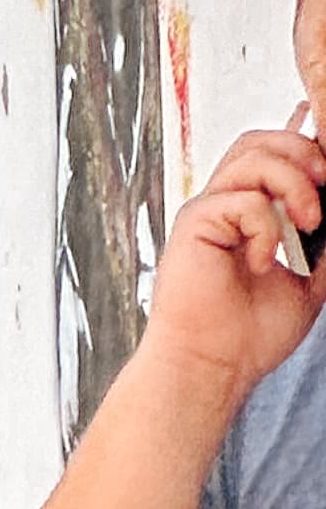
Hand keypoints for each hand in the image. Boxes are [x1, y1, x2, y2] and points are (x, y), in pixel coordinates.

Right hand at [144, 124, 325, 407]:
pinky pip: (243, 200)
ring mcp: (207, 211)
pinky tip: (264, 264)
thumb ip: (325, 247)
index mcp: (247, 215)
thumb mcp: (311, 282)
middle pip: (258, 141)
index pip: (271, 156)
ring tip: (309, 223)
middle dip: (302, 153)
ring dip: (294, 183)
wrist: (215, 367)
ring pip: (252, 158)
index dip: (301, 145)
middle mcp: (223, 205)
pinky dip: (267, 229)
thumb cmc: (251, 334)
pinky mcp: (195, 224)